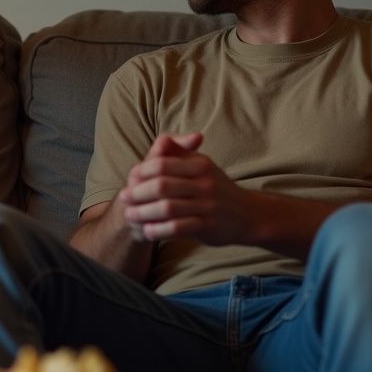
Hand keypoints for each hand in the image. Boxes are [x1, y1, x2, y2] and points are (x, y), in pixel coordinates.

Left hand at [117, 133, 254, 244]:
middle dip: (139, 193)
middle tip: (123, 198)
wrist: (248, 214)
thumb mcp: (201, 164)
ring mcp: (207, 205)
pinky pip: (179, 228)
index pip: (163, 165)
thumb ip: (179, 153)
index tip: (129, 179)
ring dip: (144, 213)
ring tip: (130, 216)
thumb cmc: (216, 188)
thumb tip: (161, 140)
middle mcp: (204, 184)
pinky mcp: (209, 225)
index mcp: (199, 165)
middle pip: (162, 186)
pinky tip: (148, 231)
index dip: (142, 172)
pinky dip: (160, 230)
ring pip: (168, 208)